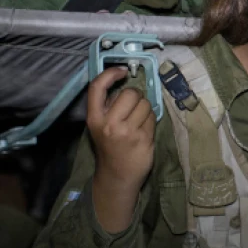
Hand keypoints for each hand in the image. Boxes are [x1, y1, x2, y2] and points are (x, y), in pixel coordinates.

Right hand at [87, 66, 155, 231]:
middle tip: (133, 107)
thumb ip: (108, 106)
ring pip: (145, 104)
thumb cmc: (110, 147)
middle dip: (136, 96)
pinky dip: (151, 120)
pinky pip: (153, 117)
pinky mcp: (143, 138)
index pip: (97, 87)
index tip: (122, 71)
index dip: (110, 74)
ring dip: (145, 109)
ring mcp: (127, 132)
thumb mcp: (100, 126)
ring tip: (138, 121)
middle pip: (130, 93)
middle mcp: (109, 124)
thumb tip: (124, 82)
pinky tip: (144, 130)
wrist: (117, 176)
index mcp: (94, 118)